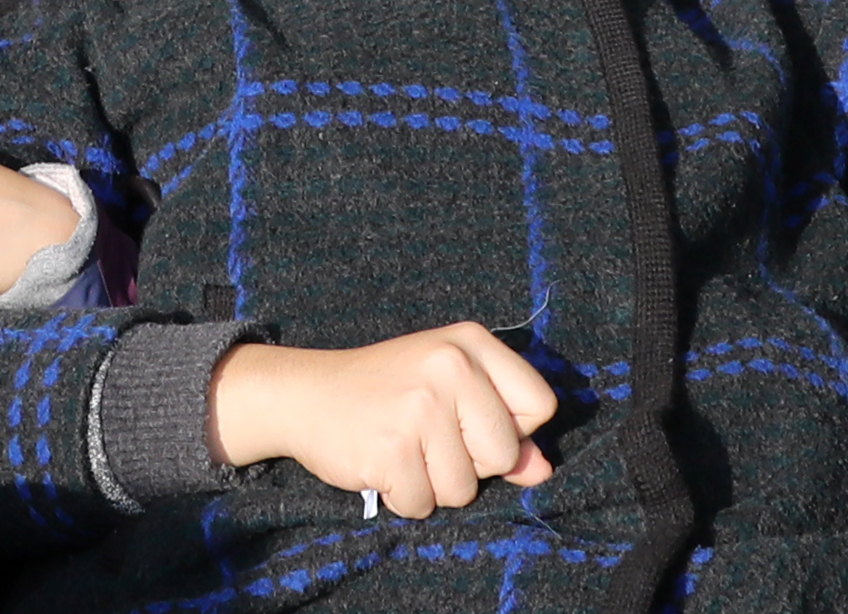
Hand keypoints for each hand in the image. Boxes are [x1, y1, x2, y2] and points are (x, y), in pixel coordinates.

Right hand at [210, 327, 561, 516]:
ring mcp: (420, 407)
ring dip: (433, 485)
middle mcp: (450, 366)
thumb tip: (542, 471)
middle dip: (470, 464)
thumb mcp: (449, 391)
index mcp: (470, 342)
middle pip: (504, 454)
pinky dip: (402, 497)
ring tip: (402, 449)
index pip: (540, 405)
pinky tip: (381, 464)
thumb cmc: (386, 393)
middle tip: (426, 437)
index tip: (469, 420)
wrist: (305, 393)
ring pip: (464, 489)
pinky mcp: (391, 448)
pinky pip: (423, 505)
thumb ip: (502, 428)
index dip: (511, 428)